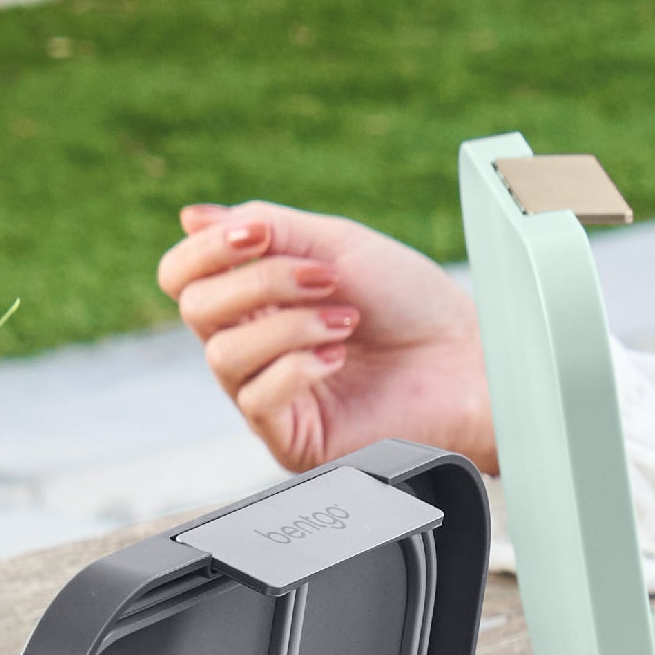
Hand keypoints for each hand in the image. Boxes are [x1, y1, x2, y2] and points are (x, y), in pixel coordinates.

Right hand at [156, 201, 492, 473]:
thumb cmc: (412, 303)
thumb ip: (266, 228)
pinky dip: (297, 366)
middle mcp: (253, 346)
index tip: (257, 233)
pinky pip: (257, 398)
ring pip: (223, 354)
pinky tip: (339, 356)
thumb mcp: (337, 245)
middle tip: (326, 278)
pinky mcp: (291, 437)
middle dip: (260, 282)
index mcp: (254, 299)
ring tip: (346, 319)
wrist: (470, 359)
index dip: (205, 250)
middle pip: (195, 309)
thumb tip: (191, 217)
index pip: (184, 275)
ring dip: (288, 324)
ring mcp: (268, 394)